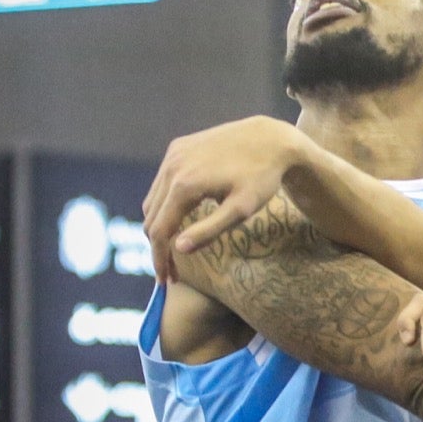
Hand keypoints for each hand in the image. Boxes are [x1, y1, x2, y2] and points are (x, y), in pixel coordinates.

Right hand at [143, 116, 312, 281]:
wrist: (271, 139)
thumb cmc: (261, 179)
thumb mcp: (241, 210)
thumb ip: (209, 231)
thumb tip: (178, 249)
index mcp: (185, 185)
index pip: (160, 231)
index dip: (160, 259)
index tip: (167, 281)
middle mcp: (173, 166)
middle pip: (151, 218)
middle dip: (158, 248)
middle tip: (173, 272)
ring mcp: (173, 154)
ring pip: (153, 200)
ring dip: (159, 226)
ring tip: (175, 249)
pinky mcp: (178, 147)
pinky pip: (162, 182)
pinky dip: (165, 204)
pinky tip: (180, 219)